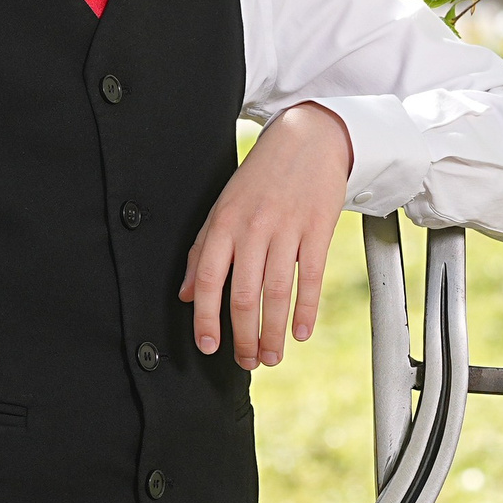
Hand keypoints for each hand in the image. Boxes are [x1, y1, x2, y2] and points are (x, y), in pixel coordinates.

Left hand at [180, 102, 352, 369]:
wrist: (307, 140)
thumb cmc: (262, 177)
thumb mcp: (224, 207)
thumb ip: (203, 250)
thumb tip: (185, 295)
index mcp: (224, 223)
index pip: (207, 279)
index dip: (205, 318)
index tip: (208, 347)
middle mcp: (252, 228)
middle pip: (243, 294)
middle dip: (243, 336)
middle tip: (247, 362)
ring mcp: (287, 229)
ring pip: (276, 291)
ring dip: (274, 331)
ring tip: (272, 356)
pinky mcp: (318, 229)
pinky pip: (311, 277)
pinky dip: (306, 309)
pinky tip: (302, 332)